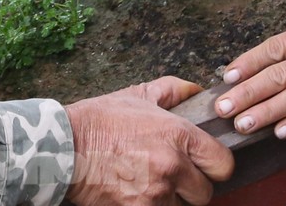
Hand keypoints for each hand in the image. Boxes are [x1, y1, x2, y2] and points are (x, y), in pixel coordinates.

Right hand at [66, 77, 234, 205]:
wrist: (62, 148)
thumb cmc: (98, 121)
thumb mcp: (137, 95)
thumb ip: (173, 91)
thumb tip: (196, 91)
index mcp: (177, 135)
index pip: (223, 164)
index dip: (214, 165)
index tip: (205, 165)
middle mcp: (172, 166)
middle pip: (205, 193)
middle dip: (191, 186)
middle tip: (174, 177)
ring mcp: (156, 194)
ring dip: (170, 200)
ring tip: (150, 184)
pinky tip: (137, 195)